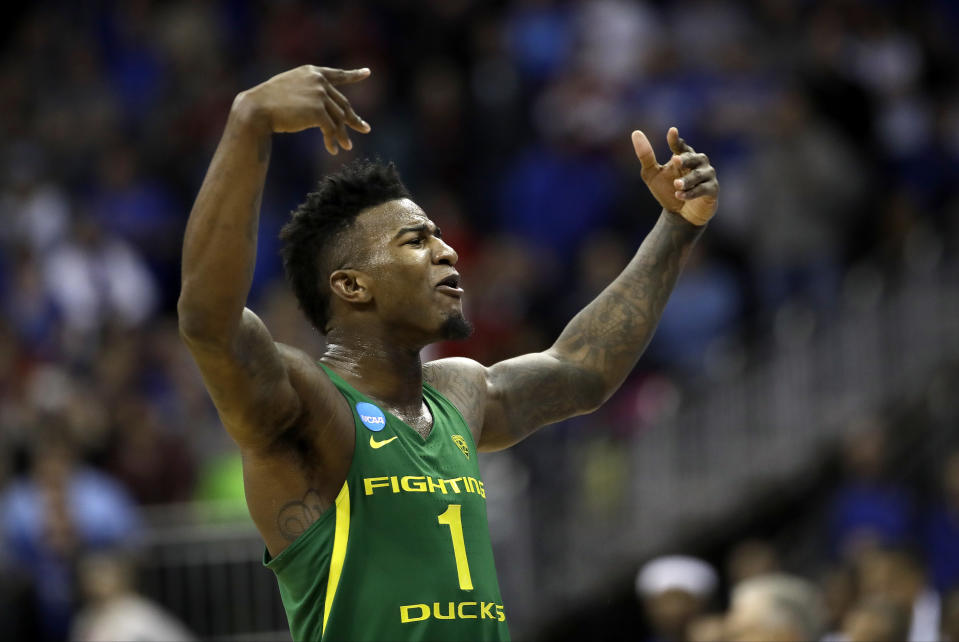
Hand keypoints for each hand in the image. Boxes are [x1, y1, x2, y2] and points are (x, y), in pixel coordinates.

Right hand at [238, 65, 371, 154]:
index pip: (338, 74)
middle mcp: (319, 81)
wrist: (257, 109)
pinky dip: (332, 140)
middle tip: (364, 128)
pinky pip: (331, 128)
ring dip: (342, 134)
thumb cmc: (269, 102)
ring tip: (347, 146)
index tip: (367, 73)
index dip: (354, 75)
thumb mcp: (291, 89)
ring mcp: (319, 95)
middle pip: (342, 103)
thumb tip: (329, 113)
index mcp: (312, 72)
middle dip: (352, 119)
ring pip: (338, 118)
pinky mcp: (317, 111)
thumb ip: (310, 93)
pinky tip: (332, 150)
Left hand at [631, 127, 717, 225]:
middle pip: (693, 157)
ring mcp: (707, 176)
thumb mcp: (652, 174)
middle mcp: (698, 163)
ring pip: (698, 175)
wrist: (679, 214)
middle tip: (675, 160)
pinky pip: (703, 189)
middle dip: (685, 159)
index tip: (672, 131)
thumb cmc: (667, 190)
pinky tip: (680, 195)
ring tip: (676, 185)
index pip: (680, 146)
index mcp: (684, 156)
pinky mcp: (712, 190)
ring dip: (687, 180)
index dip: (676, 140)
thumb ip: (646, 156)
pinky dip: (692, 193)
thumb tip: (636, 133)